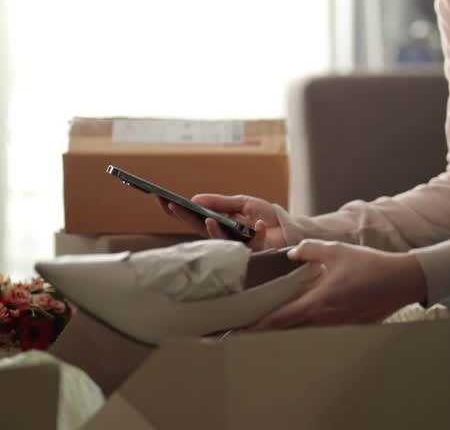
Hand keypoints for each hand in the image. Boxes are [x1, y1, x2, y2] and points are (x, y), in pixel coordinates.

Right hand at [155, 193, 287, 250]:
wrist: (290, 229)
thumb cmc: (266, 215)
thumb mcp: (242, 203)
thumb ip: (220, 202)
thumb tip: (195, 198)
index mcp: (218, 222)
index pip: (192, 216)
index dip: (176, 209)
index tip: (160, 197)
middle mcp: (223, 236)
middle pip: (197, 227)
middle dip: (183, 216)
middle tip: (171, 204)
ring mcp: (236, 246)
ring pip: (219, 241)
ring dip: (214, 230)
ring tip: (208, 218)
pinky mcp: (255, 252)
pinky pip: (253, 243)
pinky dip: (258, 232)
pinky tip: (260, 224)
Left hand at [244, 240, 426, 331]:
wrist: (401, 280)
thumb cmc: (370, 265)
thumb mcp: (336, 251)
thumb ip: (310, 250)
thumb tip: (292, 253)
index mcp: (318, 302)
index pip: (281, 319)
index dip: (260, 325)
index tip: (243, 329)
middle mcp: (326, 318)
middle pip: (290, 329)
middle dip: (269, 329)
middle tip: (250, 328)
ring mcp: (338, 325)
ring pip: (306, 330)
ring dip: (289, 328)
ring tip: (273, 323)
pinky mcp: (350, 325)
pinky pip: (323, 328)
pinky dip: (310, 325)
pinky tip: (308, 315)